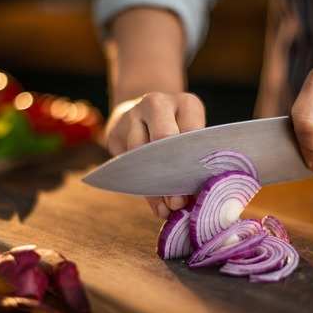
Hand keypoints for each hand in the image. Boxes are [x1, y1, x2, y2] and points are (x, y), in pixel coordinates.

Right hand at [105, 92, 205, 217]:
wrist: (143, 112)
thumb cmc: (179, 132)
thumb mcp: (193, 137)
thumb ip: (195, 162)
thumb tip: (196, 200)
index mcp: (186, 104)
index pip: (192, 132)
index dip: (194, 161)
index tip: (197, 188)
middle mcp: (158, 103)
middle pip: (163, 137)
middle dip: (172, 173)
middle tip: (178, 202)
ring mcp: (133, 115)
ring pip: (141, 153)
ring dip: (155, 186)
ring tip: (167, 209)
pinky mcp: (115, 132)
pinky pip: (127, 164)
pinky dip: (142, 189)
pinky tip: (156, 205)